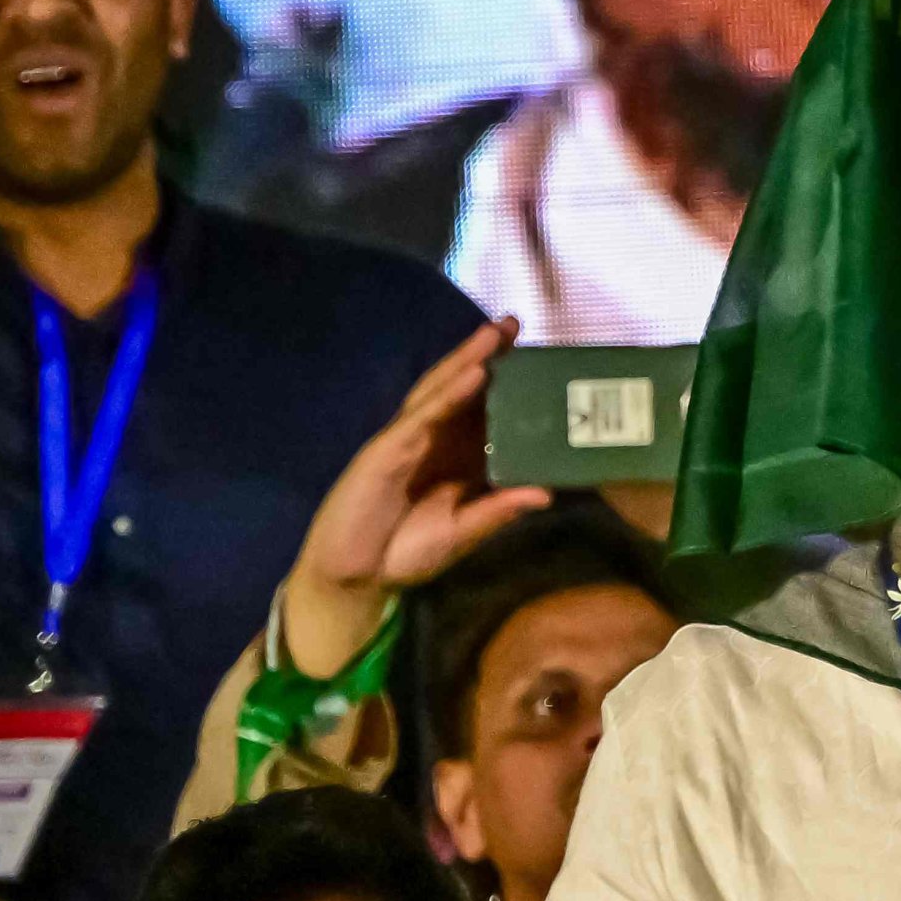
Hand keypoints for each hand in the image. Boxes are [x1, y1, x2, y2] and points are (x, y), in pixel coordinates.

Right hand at [279, 318, 549, 677]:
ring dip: (467, 360)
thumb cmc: (405, 554)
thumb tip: (546, 493)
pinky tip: (471, 374)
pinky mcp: (385, 452)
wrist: (353, 579)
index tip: (539, 355)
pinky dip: (446, 394)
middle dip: (486, 355)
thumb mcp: (462, 533)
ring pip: (439, 391)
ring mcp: (406, 442)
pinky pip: (420, 417)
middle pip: (460, 388)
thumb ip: (497, 511)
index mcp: (452, 455)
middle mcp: (431, 440)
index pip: (482, 409)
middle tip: (515, 322)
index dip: (505, 380)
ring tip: (495, 333)